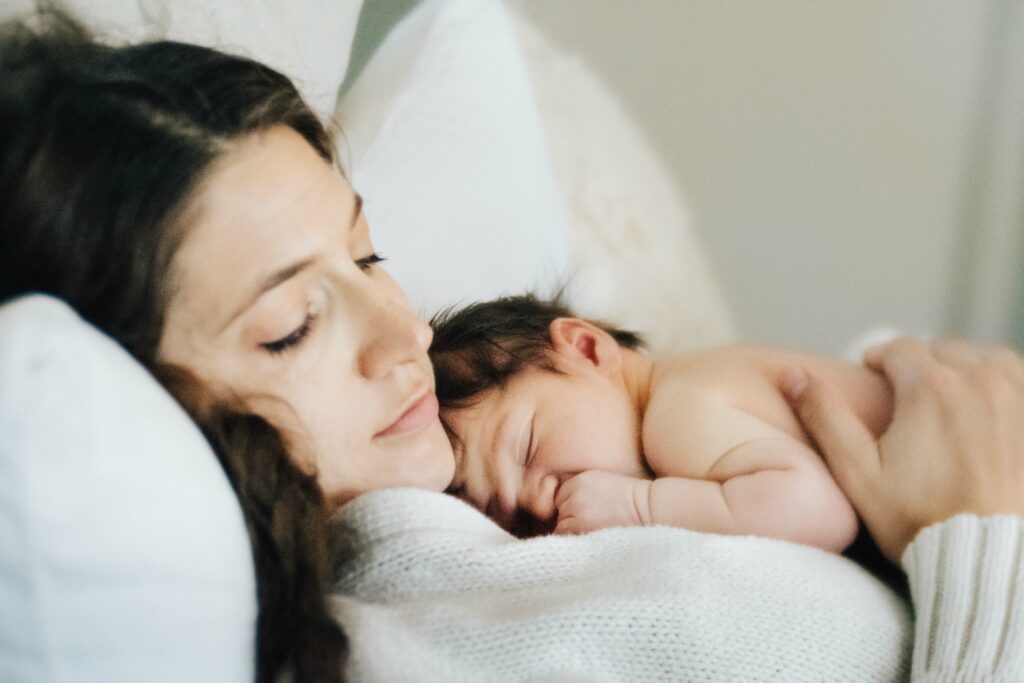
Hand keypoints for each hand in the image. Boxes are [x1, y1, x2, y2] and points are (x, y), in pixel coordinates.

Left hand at [553, 470, 649, 534]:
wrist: (649, 509)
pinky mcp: (582, 526)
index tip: (587, 515)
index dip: (571, 508)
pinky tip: (591, 540)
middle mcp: (576, 493)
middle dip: (571, 520)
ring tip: (594, 535)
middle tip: (592, 526)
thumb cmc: (633, 502)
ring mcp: (578, 510)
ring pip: (561, 526)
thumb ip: (583, 491)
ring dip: (572, 532)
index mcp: (581, 480)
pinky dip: (574, 541)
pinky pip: (566, 536)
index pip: (561, 497)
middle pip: (560, 512)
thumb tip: (565, 508)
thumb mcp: (605, 483)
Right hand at [782, 337, 1023, 563]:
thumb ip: (824, 416)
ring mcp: (1018, 397)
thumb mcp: (857, 473)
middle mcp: (979, 381)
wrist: (988, 559)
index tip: (873, 378)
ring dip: (961, 368)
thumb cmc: (920, 520)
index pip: (899, 348)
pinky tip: (983, 407)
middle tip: (905, 395)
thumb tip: (793, 373)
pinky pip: (1018, 377)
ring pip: (985, 357)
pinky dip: (999, 381)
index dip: (879, 360)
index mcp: (930, 388)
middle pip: (942, 350)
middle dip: (919, 365)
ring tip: (944, 396)